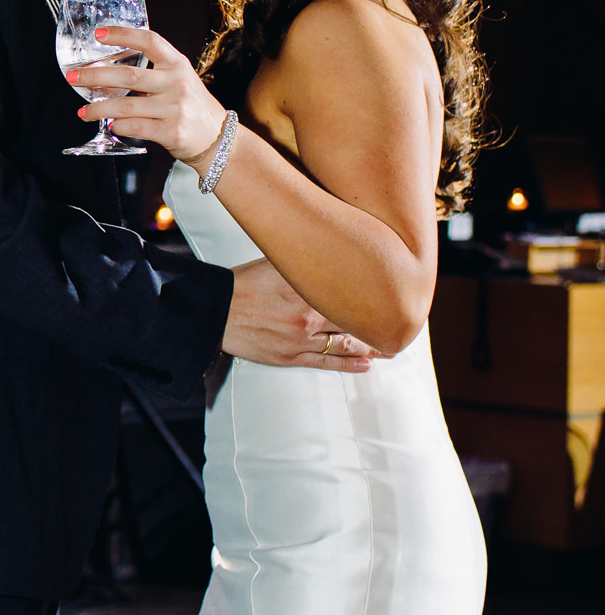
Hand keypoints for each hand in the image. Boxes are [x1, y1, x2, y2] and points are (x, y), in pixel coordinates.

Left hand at [69, 25, 228, 167]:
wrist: (217, 138)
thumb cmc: (191, 107)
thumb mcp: (179, 80)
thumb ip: (152, 73)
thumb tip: (106, 73)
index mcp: (177, 65)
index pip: (150, 41)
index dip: (123, 34)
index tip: (99, 33)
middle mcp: (177, 83)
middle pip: (128, 75)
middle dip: (95, 76)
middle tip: (73, 77)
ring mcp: (175, 108)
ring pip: (125, 106)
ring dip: (98, 108)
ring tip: (84, 111)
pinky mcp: (171, 131)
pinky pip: (134, 127)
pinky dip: (117, 126)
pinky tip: (109, 125)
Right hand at [222, 258, 384, 370]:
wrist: (211, 312)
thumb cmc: (241, 284)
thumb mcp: (272, 263)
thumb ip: (302, 263)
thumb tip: (331, 250)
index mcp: (304, 287)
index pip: (352, 289)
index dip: (378, 291)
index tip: (398, 290)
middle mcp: (307, 313)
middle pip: (356, 319)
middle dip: (382, 321)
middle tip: (404, 322)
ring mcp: (299, 338)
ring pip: (346, 343)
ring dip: (373, 346)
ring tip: (392, 347)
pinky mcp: (289, 356)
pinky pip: (326, 363)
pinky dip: (349, 364)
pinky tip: (367, 365)